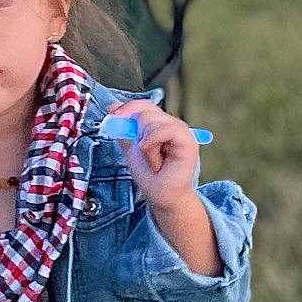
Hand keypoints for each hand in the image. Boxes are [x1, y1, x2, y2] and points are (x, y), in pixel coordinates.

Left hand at [112, 100, 200, 215]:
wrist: (161, 196)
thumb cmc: (150, 175)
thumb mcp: (131, 147)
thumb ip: (124, 128)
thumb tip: (113, 107)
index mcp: (160, 124)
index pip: (143, 105)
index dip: (128, 107)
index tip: (113, 114)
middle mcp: (172, 124)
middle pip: (145, 111)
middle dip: (136, 133)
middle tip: (143, 152)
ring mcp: (181, 131)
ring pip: (151, 120)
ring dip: (145, 144)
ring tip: (153, 159)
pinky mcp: (188, 140)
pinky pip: (164, 130)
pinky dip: (153, 143)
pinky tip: (156, 158)